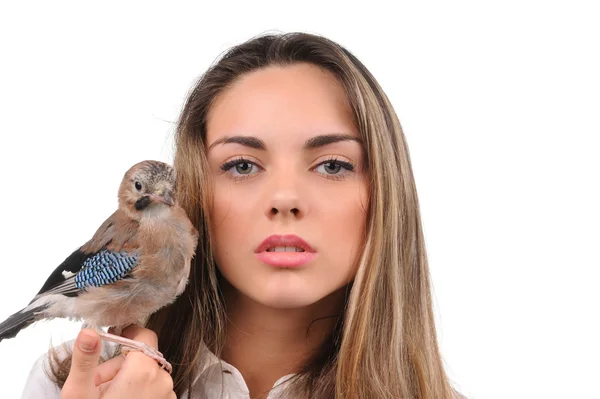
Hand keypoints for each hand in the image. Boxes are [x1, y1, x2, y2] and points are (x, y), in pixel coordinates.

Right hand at [60, 325, 175, 398]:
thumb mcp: (80, 393)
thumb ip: (86, 359)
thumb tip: (89, 331)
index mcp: (144, 370)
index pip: (144, 335)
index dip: (126, 335)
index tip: (111, 340)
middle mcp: (163, 380)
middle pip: (141, 358)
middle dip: (118, 367)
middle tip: (97, 386)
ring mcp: (168, 396)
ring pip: (147, 375)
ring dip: (128, 382)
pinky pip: (154, 391)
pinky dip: (138, 394)